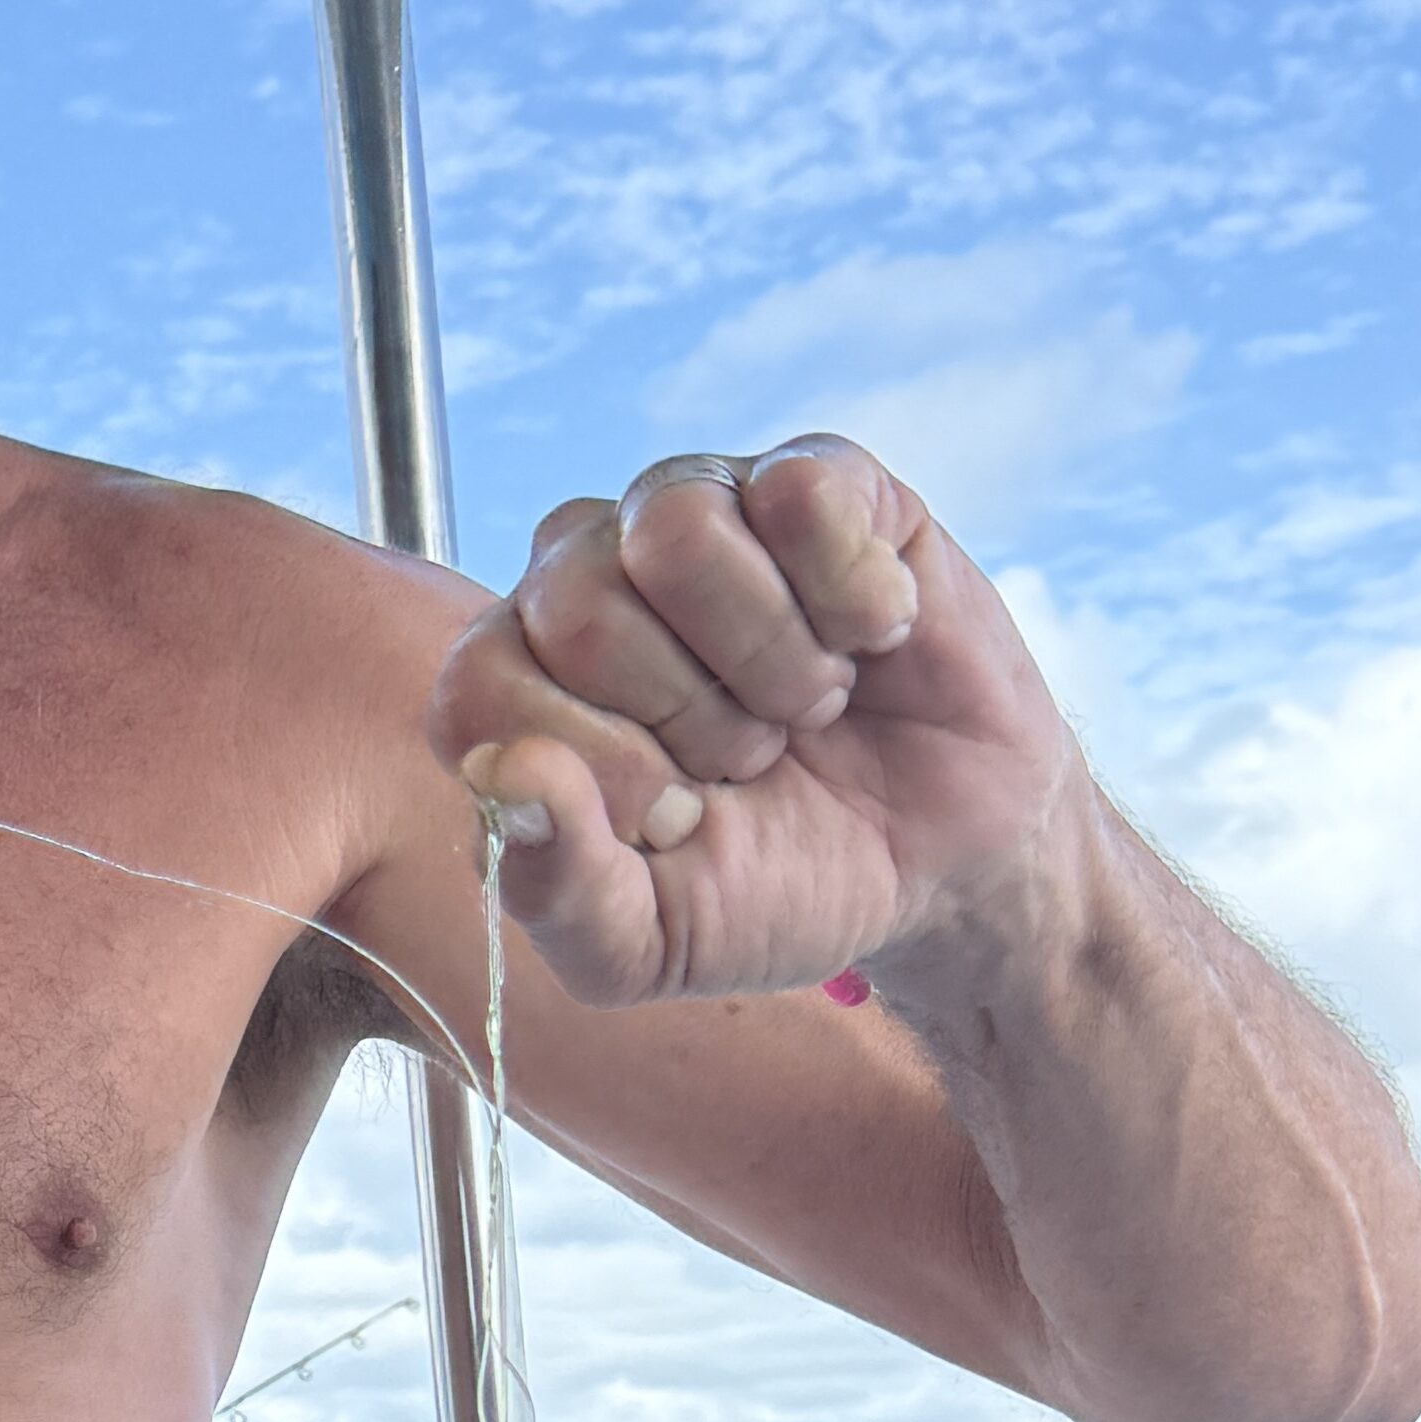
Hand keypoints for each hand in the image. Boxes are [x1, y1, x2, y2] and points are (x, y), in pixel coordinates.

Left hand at [424, 437, 1088, 1005]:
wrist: (942, 865)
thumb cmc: (775, 889)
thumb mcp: (650, 942)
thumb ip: (556, 888)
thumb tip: (503, 772)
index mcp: (520, 684)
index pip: (478, 682)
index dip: (591, 763)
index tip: (676, 820)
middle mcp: (587, 577)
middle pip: (577, 602)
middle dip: (689, 719)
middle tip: (752, 761)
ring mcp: (699, 511)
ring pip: (677, 528)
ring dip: (767, 654)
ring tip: (807, 704)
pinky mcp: (815, 479)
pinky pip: (801, 495)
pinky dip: (855, 598)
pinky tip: (872, 641)